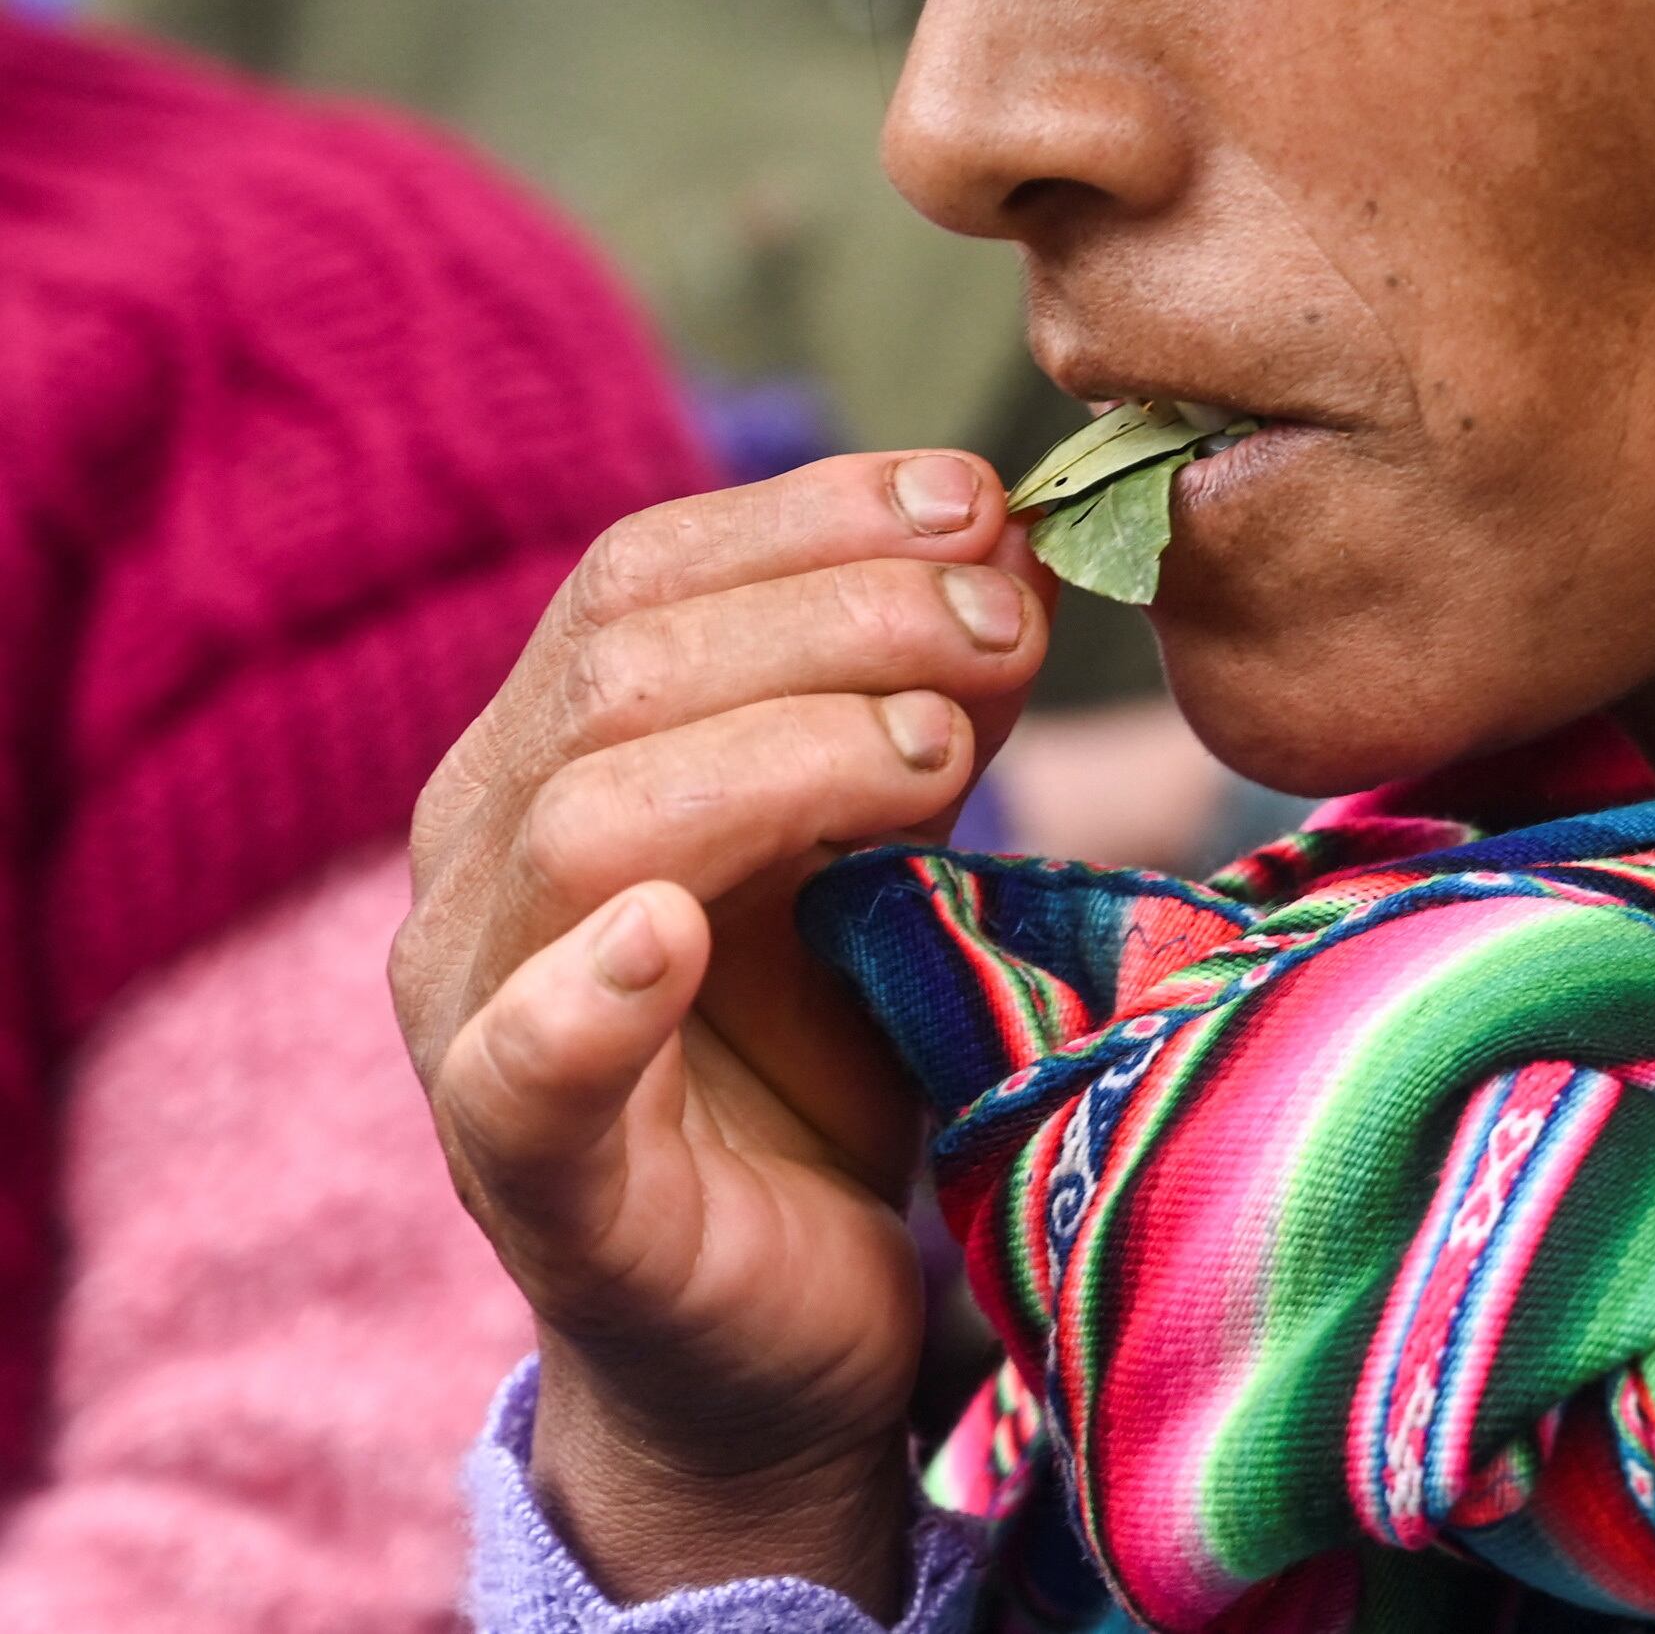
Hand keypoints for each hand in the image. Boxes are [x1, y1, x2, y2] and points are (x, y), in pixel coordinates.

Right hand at [392, 451, 1052, 1608]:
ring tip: (935, 755)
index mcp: (546, 754)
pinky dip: (590, 990)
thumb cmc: (821, 1045)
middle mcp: (480, 864)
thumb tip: (1012, 550)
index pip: (640, 574)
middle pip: (621, 671)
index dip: (816, 519)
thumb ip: (927, 700)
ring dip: (779, 755)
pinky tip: (675, 937)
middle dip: (836, 618)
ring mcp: (480, 1020)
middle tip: (1004, 629)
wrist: (781, 1314)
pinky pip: (521, 1068)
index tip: (981, 503)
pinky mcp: (535, 1178)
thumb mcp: (887, 841)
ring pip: (584, 823)